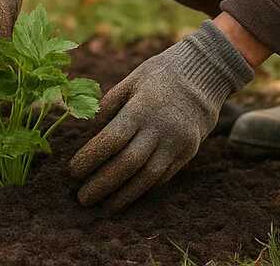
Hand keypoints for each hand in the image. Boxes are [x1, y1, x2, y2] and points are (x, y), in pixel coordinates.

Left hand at [68, 20, 255, 212]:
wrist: (206, 74)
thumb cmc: (162, 74)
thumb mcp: (134, 78)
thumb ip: (110, 103)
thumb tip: (89, 129)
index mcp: (142, 108)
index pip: (112, 139)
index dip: (90, 158)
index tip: (72, 171)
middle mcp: (161, 128)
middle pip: (128, 163)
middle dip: (102, 184)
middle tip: (82, 198)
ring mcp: (177, 142)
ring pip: (148, 177)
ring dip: (124, 195)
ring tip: (105, 207)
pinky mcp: (189, 152)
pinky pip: (164, 176)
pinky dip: (144, 188)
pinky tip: (128, 195)